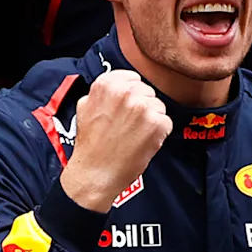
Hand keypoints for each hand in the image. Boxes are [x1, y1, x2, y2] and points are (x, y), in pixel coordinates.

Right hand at [59, 67, 172, 211]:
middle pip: (147, 92)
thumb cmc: (90, 145)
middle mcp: (126, 92)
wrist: (95, 173)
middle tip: (128, 124)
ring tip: (133, 135)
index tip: (126, 106)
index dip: (131, 93)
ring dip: (150, 119)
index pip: (132, 78)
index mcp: (108, 84)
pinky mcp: (157, 124)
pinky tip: (142, 142)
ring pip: (158, 106)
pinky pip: (166, 122)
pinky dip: (158, 133)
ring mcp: (143, 108)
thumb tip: (117, 84)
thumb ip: (103, 92)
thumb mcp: (85, 107)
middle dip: (141, 106)